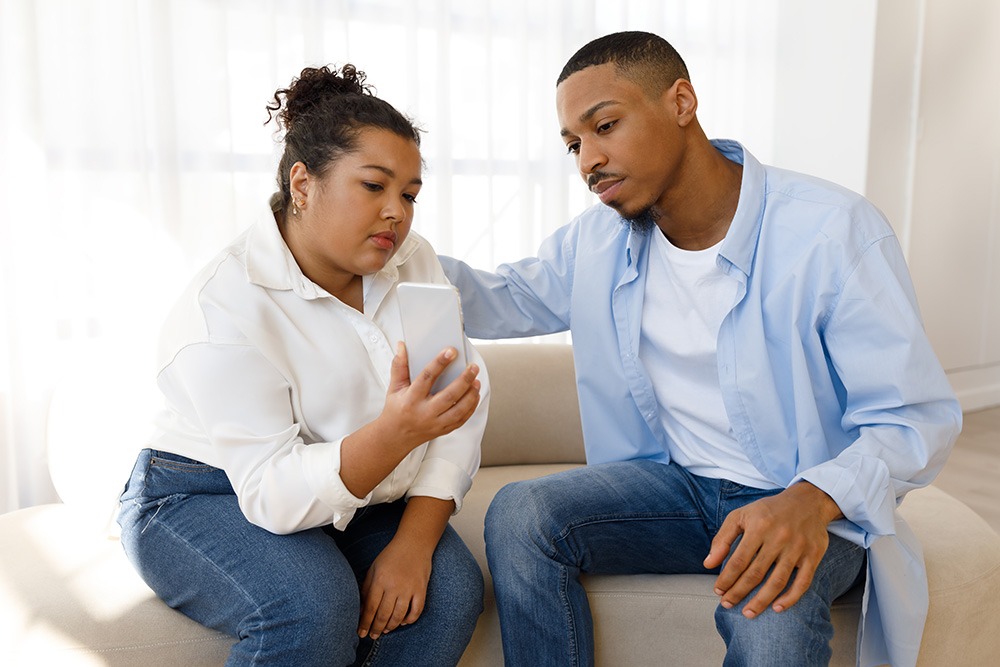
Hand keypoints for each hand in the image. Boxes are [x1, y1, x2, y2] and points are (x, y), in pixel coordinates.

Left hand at [357, 537, 431, 639]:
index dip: (364, 623)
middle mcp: (394, 586)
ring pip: (398, 616)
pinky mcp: (421, 590)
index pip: (369, 608)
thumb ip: (366, 588)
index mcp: (380, 580)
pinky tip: (402, 622)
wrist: (414, 543)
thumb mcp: (374, 568)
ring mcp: (409, 589)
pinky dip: (409, 620)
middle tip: (372, 636)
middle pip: (383, 615)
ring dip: (391, 627)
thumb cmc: (392, 555)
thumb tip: (360, 608)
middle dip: (376, 628)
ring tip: (385, 631)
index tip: (361, 633)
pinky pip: (416, 611)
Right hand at [380, 342, 480, 452]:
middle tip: (473, 367)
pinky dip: (471, 407)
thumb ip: (399, 366)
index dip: (440, 363)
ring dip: (471, 394)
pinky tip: (475, 394)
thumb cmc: (397, 408)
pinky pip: (462, 420)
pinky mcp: (443, 430)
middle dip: (464, 380)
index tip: (451, 351)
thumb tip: (402, 346)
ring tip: (476, 380)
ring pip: (458, 410)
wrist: (396, 436)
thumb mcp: (394, 387)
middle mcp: (424, 413)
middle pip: (448, 396)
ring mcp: (435, 423)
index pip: (427, 378)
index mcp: (411, 400)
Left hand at [703, 482, 842, 617]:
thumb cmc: (769, 511)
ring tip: (748, 613)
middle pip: (755, 573)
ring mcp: (798, 548)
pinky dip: (790, 598)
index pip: (738, 560)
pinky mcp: (814, 555)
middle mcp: (779, 537)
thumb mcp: (741, 516)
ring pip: (777, 581)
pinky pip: (802, 582)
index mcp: (758, 526)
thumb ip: (723, 539)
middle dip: (739, 592)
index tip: (718, 591)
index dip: (726, 579)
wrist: (808, 501)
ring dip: (761, 601)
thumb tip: (708, 564)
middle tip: (728, 605)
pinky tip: (777, 608)